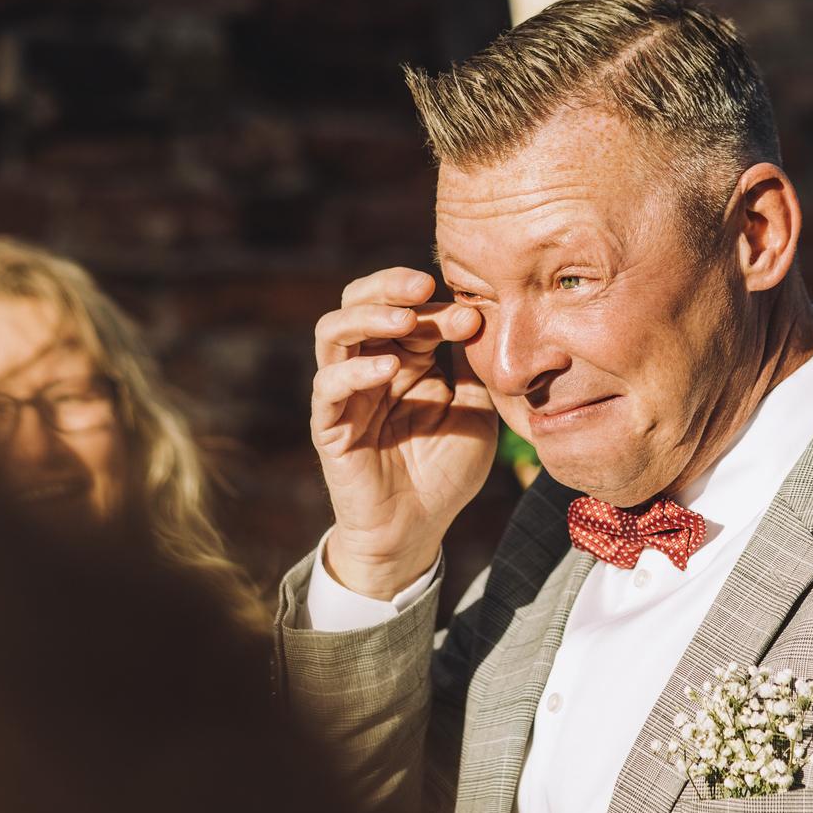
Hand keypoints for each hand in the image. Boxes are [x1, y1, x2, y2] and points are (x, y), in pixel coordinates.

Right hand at [312, 266, 495, 599]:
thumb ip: (472, 367)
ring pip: (334, 332)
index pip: (411, 311)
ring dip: (368, 317)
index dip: (438, 306)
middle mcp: (368, 366)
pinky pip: (328, 386)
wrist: (419, 529)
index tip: (476, 316)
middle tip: (424, 282)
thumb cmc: (445, 471)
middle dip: (389, 285)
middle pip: (359, 302)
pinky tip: (390, 371)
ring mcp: (344, 393)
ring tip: (405, 320)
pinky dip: (355, 371)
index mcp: (404, 358)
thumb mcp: (474, 411)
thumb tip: (484, 314)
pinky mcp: (328, 425)